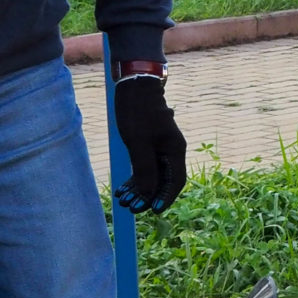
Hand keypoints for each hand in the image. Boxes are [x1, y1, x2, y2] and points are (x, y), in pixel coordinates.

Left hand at [112, 74, 187, 211]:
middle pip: (163, 180)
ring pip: (152, 175)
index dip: (165, 197)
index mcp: (175, 150)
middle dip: (147, 196)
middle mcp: (171, 151)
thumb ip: (145, 169)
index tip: (152, 210)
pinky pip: (144, 166)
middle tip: (130, 207)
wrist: (135, 86)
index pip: (176, 181)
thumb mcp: (139, 142)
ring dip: (139, 189)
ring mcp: (160, 147)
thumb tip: (147, 194)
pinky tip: (122, 187)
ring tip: (122, 200)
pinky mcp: (149, 144)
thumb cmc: (138, 111)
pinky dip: (135, 178)